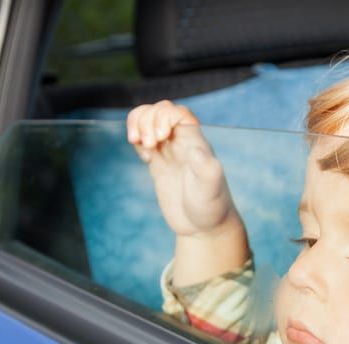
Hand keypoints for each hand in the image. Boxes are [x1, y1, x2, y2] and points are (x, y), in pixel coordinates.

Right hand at [127, 100, 240, 237]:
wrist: (204, 228)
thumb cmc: (212, 208)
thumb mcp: (210, 190)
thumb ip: (206, 170)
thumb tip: (196, 151)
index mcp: (196, 142)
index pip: (178, 112)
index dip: (163, 116)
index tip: (160, 137)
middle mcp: (183, 143)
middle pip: (160, 111)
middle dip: (148, 120)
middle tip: (150, 145)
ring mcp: (170, 152)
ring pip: (149, 120)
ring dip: (138, 125)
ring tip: (139, 144)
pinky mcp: (158, 163)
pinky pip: (144, 139)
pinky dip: (137, 139)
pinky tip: (144, 157)